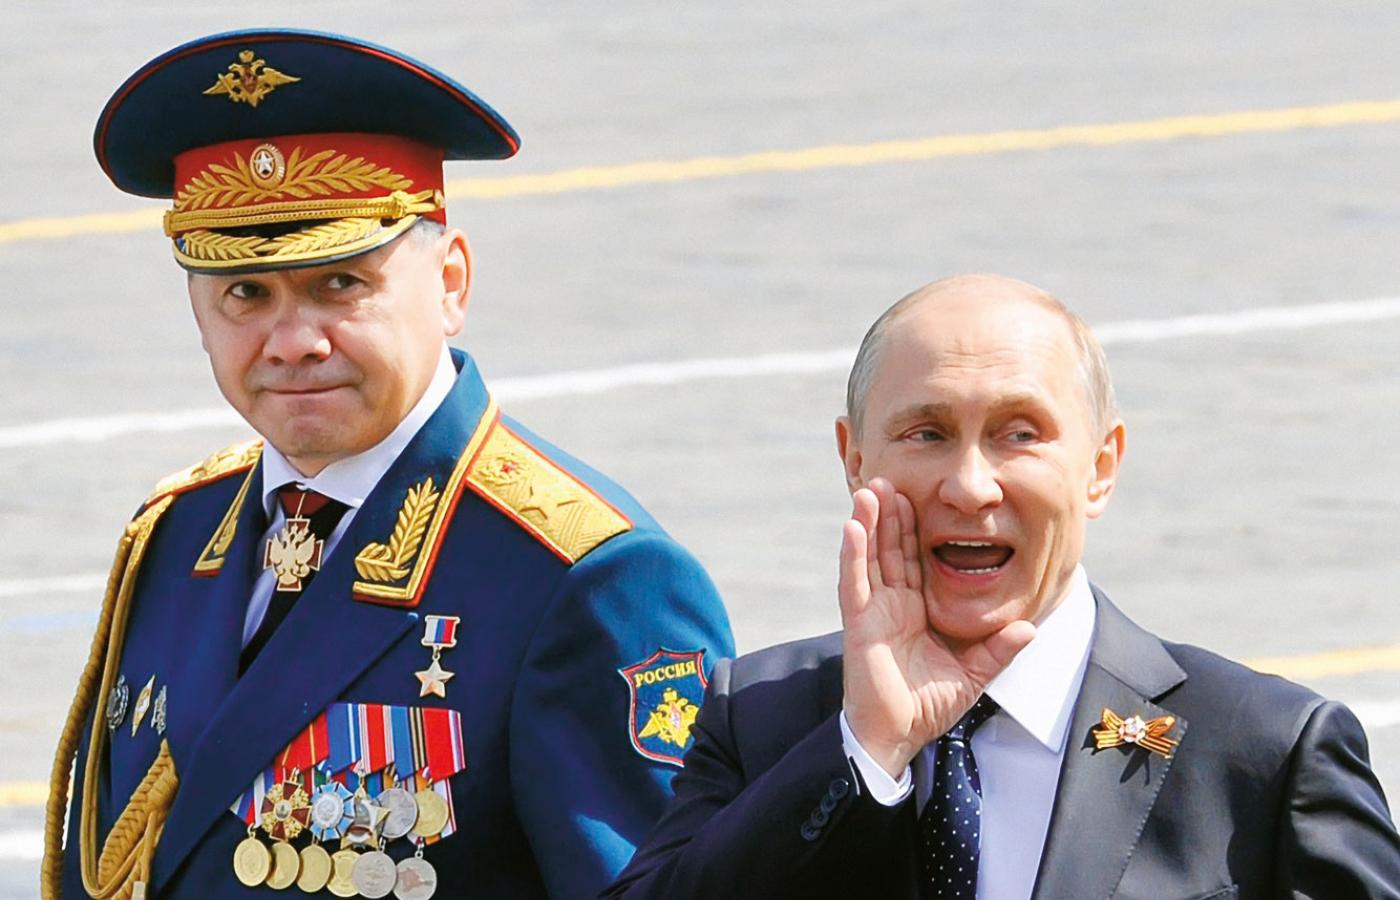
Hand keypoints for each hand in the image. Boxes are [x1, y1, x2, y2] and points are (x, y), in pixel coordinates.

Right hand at [839, 478, 1034, 777]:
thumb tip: (1031, 626)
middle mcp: (890, 605)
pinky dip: (852, 553)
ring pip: (868, 557)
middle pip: (888, 549)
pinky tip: (854, 526)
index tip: (915, 496)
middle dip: (888, 514)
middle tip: (889, 478)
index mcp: (914, 611)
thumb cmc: (928, 707)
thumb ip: (999, 649)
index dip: (912, 529)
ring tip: (869, 488)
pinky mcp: (859, 624)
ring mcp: (872, 612)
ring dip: (867, 522)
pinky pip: (854, 582)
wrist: (899, 737)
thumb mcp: (974, 673)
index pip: (912, 560)